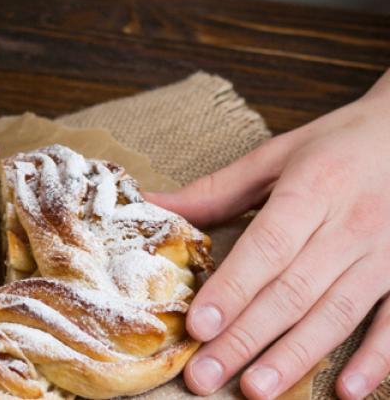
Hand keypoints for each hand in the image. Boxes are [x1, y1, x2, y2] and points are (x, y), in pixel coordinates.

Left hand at [148, 70, 389, 398]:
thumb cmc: (339, 146)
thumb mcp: (276, 156)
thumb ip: (217, 189)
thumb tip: (153, 206)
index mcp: (311, 190)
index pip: (267, 247)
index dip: (233, 289)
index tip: (199, 326)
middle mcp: (351, 225)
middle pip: (293, 290)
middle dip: (246, 337)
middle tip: (206, 376)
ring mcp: (386, 254)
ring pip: (337, 313)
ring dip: (295, 355)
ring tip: (256, 388)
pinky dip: (376, 359)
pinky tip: (345, 391)